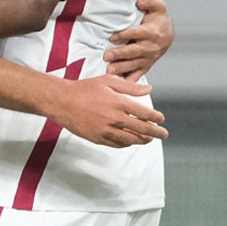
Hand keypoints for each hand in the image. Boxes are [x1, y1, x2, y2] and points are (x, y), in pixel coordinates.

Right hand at [52, 75, 166, 147]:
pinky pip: (117, 144)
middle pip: (141, 129)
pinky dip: (127, 143)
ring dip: (142, 140)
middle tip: (163, 134)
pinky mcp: (98, 138)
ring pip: (130, 140)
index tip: (161, 119)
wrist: (62, 101)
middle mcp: (115, 118)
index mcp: (119, 103)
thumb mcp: (109, 81)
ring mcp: (106, 130)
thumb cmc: (85, 88)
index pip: (144, 113)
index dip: (156, 118)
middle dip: (155, 133)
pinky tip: (131, 141)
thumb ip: (130, 86)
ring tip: (149, 139)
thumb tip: (149, 89)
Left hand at [104, 0, 174, 80]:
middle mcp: (151, 47)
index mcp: (152, 32)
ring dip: (121, 68)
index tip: (112, 37)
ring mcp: (149, 58)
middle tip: (106, 56)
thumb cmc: (159, 18)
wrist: (168, 34)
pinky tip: (119, 84)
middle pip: (134, 51)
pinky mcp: (146, 66)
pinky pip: (138, 75)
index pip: (137, 33)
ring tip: (109, 71)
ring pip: (134, 64)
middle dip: (120, 54)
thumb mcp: (158, 5)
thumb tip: (139, 0)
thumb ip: (149, 1)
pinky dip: (129, 81)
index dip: (125, 35)